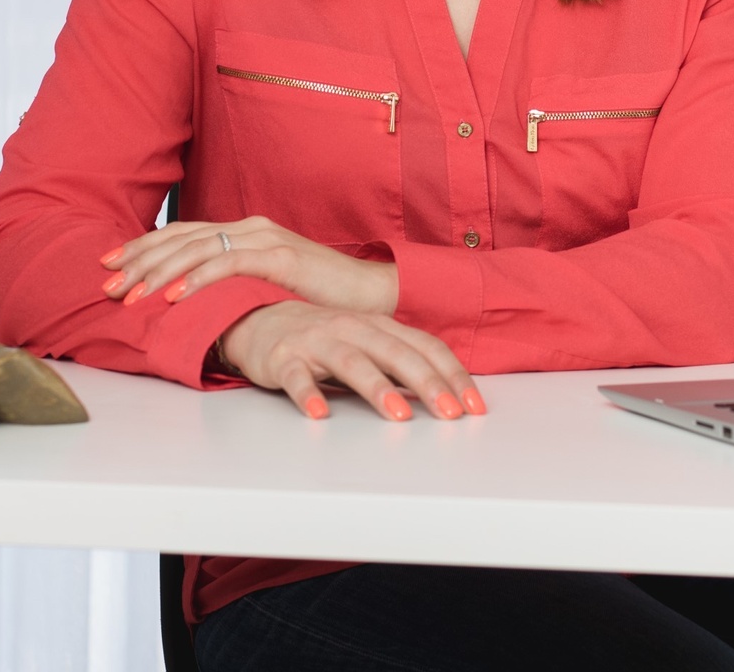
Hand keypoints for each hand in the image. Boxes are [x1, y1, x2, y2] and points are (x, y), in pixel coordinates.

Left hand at [99, 215, 397, 313]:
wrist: (369, 294)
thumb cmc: (317, 296)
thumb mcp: (265, 287)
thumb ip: (232, 287)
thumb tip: (190, 304)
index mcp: (243, 231)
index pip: (181, 234)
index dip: (142, 247)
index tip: (108, 264)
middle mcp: (249, 227)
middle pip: (180, 238)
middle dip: (139, 260)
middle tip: (106, 282)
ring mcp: (264, 238)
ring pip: (197, 249)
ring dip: (159, 272)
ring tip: (131, 293)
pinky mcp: (280, 255)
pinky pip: (229, 263)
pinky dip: (198, 278)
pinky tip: (174, 294)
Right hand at [218, 301, 487, 421]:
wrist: (258, 319)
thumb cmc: (322, 336)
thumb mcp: (367, 342)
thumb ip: (401, 361)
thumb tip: (445, 393)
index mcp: (378, 325)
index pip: (425, 347)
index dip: (453, 374)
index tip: (475, 406)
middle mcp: (351, 328)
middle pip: (395, 353)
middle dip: (427, 383)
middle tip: (450, 413)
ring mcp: (316, 341)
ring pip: (351, 362)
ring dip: (377, 388)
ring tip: (399, 414)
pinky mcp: (283, 358)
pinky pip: (296, 377)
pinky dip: (309, 394)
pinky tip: (321, 413)